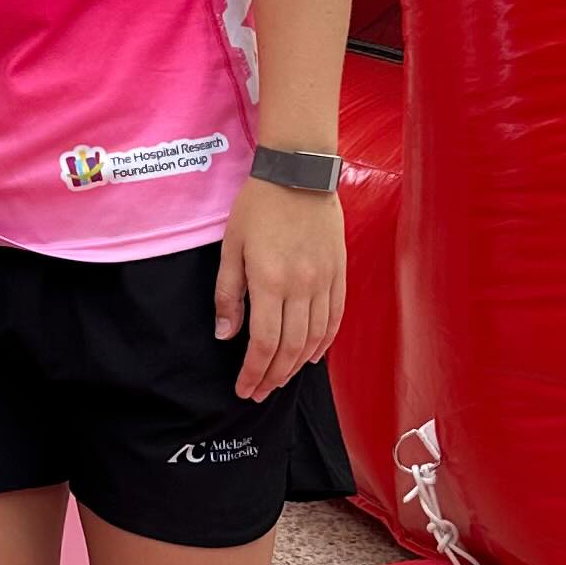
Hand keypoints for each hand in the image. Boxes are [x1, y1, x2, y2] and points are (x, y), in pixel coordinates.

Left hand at [213, 175, 345, 402]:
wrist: (300, 172)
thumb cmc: (258, 206)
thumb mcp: (231, 247)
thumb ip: (228, 294)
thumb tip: (226, 335)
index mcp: (270, 280)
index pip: (264, 343)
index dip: (253, 372)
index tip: (243, 388)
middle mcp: (301, 286)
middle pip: (290, 348)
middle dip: (273, 377)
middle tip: (258, 392)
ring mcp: (324, 280)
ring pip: (314, 338)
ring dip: (296, 366)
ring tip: (279, 379)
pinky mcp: (339, 273)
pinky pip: (335, 317)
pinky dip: (324, 342)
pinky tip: (310, 357)